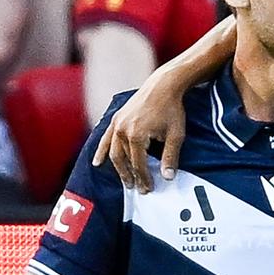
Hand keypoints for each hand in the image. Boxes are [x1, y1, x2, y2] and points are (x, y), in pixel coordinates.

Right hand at [92, 70, 187, 193]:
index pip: (138, 164)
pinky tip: (97, 163)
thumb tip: (168, 178)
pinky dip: (100, 151)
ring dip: (119, 168)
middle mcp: (122, 130)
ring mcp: (116, 124)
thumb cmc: (172, 110)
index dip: (144, 178)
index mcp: (136, 136)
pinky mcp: (116, 119)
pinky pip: (105, 139)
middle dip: (131, 176)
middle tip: (139, 189)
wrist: (163, 85)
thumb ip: (171, 157)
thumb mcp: (176, 135)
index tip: (149, 188)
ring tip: (126, 180)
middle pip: (124, 160)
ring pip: (113, 152)